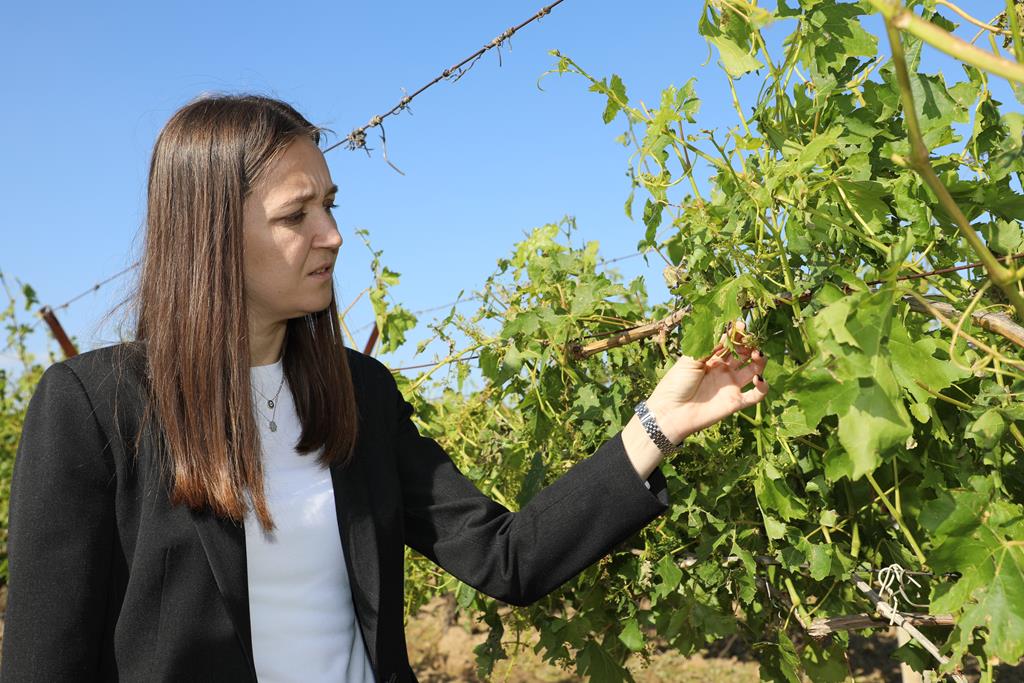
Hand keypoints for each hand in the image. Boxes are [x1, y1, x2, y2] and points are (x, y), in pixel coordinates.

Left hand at [647, 320, 768, 443]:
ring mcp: (731, 386)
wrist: (671, 412)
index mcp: (711, 359)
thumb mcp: (690, 360)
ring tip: (757, 354)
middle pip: (744, 354)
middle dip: (749, 345)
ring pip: (754, 370)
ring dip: (760, 360)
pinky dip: (763, 387)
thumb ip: (708, 346)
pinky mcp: (735, 402)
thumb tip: (726, 332)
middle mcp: (723, 370)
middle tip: (749, 341)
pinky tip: (758, 379)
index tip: (741, 326)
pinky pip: (756, 395)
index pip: (729, 343)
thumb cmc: (676, 384)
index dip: (736, 334)